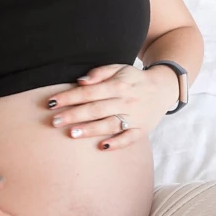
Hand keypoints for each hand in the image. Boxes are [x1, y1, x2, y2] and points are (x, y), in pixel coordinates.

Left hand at [46, 64, 178, 150]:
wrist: (164, 88)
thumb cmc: (134, 79)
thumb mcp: (119, 68)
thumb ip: (99, 73)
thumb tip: (81, 82)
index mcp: (118, 85)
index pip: (89, 92)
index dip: (69, 97)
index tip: (52, 102)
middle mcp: (126, 102)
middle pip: (96, 109)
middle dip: (74, 115)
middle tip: (55, 121)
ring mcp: (135, 117)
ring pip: (110, 125)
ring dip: (91, 130)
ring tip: (72, 133)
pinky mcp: (142, 130)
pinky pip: (129, 138)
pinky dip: (117, 143)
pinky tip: (102, 147)